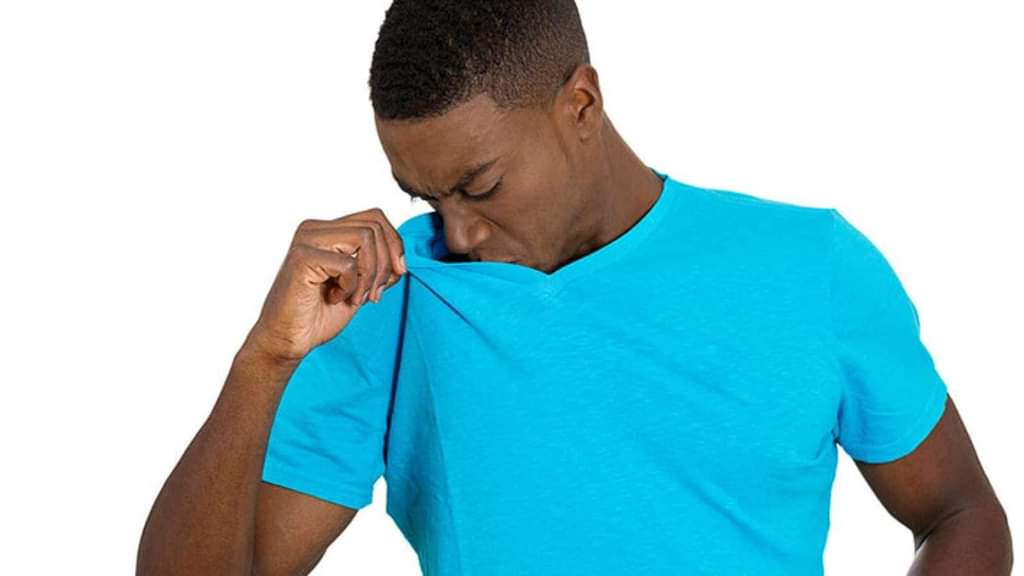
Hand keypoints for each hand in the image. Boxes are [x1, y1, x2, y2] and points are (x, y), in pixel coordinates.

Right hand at [244, 208, 406, 364]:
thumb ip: (379, 266)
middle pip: (374, 225)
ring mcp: (306, 240)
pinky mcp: (302, 258)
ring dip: (370, 274)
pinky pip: (348, 263)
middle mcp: (315, 228)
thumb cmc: (319, 314)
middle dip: (385, 263)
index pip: (375, 217)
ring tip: (356, 297)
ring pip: (366, 237)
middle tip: (375, 294)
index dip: (395, 244)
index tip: (398, 274)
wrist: (288, 340)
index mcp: (327, 230)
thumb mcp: (361, 286)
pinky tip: (334, 298)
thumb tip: (400, 258)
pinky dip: (351, 286)